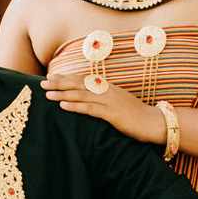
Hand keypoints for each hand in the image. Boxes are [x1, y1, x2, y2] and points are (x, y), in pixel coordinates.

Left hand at [40, 75, 167, 145]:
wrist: (154, 122)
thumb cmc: (135, 115)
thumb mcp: (118, 103)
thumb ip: (104, 99)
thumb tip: (88, 99)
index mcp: (108, 86)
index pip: (83, 79)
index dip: (66, 77)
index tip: (51, 76)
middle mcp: (107, 90)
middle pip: (79, 84)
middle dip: (59, 82)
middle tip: (43, 83)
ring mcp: (110, 101)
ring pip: (82, 94)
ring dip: (63, 94)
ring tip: (48, 94)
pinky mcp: (112, 114)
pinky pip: (90, 108)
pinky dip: (76, 106)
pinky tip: (63, 106)